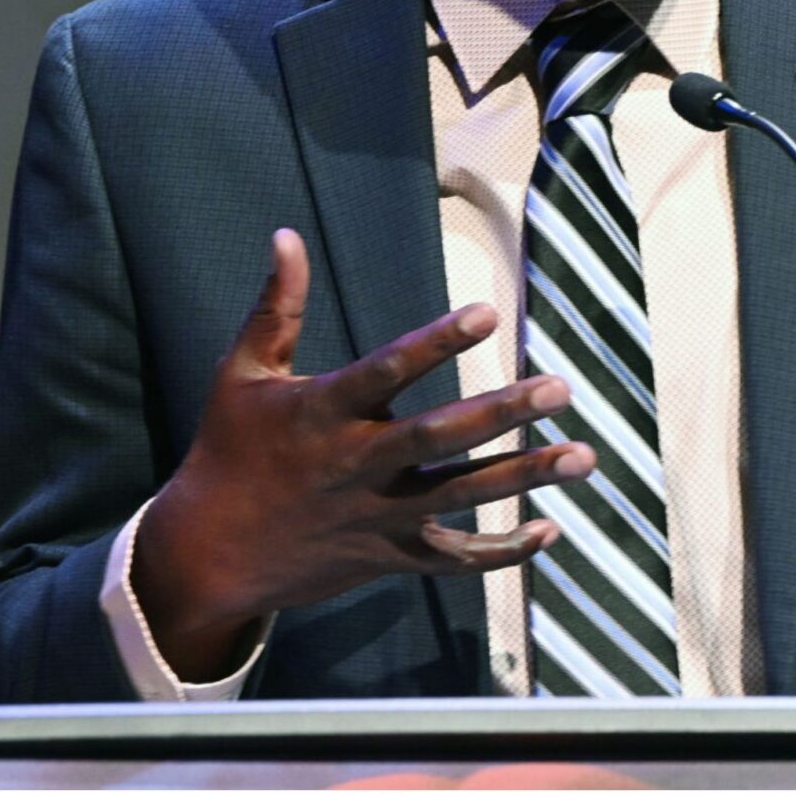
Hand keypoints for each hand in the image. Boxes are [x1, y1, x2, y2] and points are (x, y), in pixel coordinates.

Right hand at [133, 229, 592, 680]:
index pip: (387, 372)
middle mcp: (356, 465)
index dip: (436, 342)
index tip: (486, 312)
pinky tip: (549, 530)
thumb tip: (286, 236)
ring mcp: (377, 516)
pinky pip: (454, 559)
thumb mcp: (241, 375)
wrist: (210, 553)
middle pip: (440, 438)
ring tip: (584, 457)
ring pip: (462, 497)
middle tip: (558, 387)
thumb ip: (275, 308)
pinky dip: (503, 551)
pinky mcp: (388, 556)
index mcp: (321, 414)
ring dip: (525, 477)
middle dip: (502, 413)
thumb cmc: (227, 451)